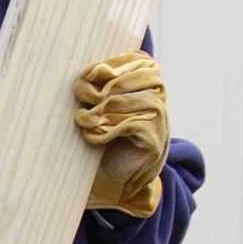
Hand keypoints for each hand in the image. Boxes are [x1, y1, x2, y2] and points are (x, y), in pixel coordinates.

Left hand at [75, 51, 168, 215]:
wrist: (113, 183)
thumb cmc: (101, 141)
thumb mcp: (98, 108)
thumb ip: (98, 86)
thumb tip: (94, 72)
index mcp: (149, 84)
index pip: (138, 60)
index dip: (111, 64)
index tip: (88, 76)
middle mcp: (159, 99)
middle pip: (132, 77)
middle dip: (101, 87)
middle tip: (82, 100)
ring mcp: (160, 120)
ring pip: (126, 101)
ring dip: (98, 111)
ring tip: (83, 121)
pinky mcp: (154, 141)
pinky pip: (128, 124)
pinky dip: (104, 131)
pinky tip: (92, 138)